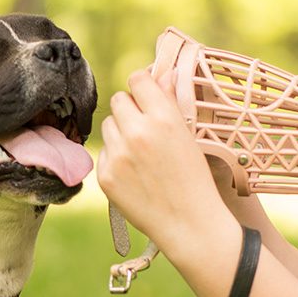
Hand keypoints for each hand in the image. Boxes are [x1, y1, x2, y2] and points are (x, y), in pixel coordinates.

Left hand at [97, 69, 226, 246]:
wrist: (189, 223)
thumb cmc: (194, 177)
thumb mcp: (188, 135)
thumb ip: (169, 102)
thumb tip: (161, 73)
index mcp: (163, 118)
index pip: (137, 79)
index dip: (142, 87)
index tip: (147, 97)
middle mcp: (137, 132)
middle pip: (118, 100)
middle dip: (129, 109)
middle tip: (144, 128)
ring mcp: (118, 155)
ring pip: (108, 125)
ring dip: (120, 132)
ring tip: (141, 153)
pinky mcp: (105, 175)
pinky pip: (104, 151)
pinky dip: (115, 157)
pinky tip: (134, 173)